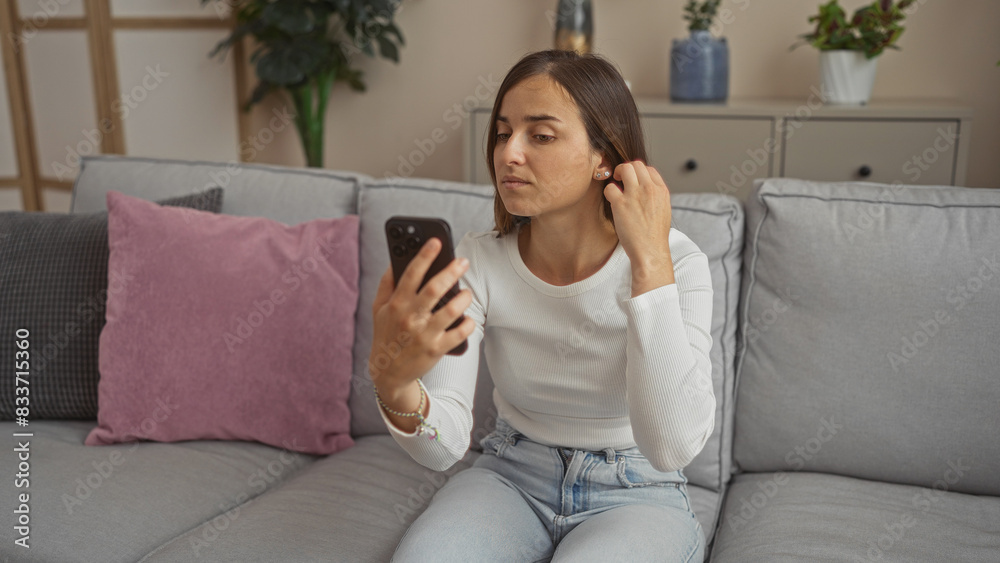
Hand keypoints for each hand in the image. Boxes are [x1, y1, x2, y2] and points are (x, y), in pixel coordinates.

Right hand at [369, 237, 474, 409]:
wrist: (388, 372)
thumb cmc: (385, 334)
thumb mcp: (378, 308)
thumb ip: (387, 283)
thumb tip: (395, 259)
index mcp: (397, 304)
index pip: (411, 274)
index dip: (424, 255)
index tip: (436, 241)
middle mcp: (410, 317)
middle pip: (435, 288)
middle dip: (451, 271)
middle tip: (462, 262)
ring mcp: (424, 334)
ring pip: (451, 310)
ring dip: (463, 297)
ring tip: (467, 292)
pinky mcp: (437, 349)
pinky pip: (459, 333)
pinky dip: (468, 323)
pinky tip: (468, 318)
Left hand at [602, 160, 674, 291]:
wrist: (650, 251)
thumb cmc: (655, 235)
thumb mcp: (663, 210)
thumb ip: (655, 196)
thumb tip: (645, 187)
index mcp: (661, 190)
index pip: (649, 169)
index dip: (639, 173)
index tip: (633, 182)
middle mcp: (649, 189)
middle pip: (636, 164)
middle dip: (626, 169)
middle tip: (621, 179)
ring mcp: (635, 195)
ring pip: (624, 168)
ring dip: (617, 173)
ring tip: (616, 184)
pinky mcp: (621, 204)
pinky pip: (610, 187)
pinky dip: (609, 192)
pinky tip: (612, 201)